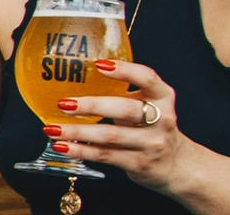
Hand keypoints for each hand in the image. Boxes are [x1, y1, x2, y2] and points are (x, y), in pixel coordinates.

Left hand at [44, 58, 192, 191]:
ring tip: (53, 128)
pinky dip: (81, 151)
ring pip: (110, 136)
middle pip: (125, 109)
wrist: (176, 165)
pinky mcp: (138, 164)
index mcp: (163, 97)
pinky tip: (62, 146)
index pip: (147, 78)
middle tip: (64, 103)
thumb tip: (80, 75)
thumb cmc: (154, 127)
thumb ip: (126, 91)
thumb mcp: (150, 104)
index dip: (124, 70)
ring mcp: (150, 144)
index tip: (99, 65)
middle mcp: (161, 119)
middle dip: (92, 106)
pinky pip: (105, 156)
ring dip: (78, 132)